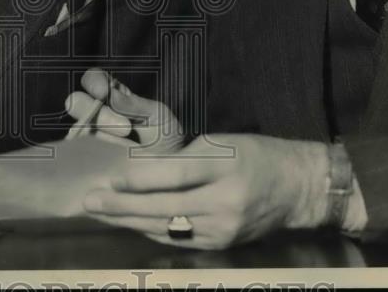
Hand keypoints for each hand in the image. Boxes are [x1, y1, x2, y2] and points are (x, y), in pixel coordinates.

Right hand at [64, 67, 183, 152]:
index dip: (94, 82)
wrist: (172, 169)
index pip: (93, 80)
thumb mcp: (156, 115)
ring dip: (105, 137)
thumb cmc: (166, 138)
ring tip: (130, 147)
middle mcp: (96, 114)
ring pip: (80, 129)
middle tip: (126, 127)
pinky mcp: (87, 160)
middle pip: (77, 102)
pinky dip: (98, 154)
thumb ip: (132, 104)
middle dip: (99, 113)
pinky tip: (116, 159)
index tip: (104, 92)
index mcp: (113, 96)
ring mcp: (89, 138)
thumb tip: (109, 94)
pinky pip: (81, 153)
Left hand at [81, 133, 329, 249]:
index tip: (110, 176)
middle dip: (122, 206)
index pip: (176, 174)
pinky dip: (150, 229)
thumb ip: (184, 157)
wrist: (297, 189)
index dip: (140, 178)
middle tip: (90, 200)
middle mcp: (225, 201)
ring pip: (166, 227)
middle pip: (165, 207)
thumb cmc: (255, 155)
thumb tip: (139, 168)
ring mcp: (223, 229)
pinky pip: (177, 238)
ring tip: (99, 212)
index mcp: (227, 166)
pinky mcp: (220, 245)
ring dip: (128, 220)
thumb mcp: (223, 143)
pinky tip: (128, 222)